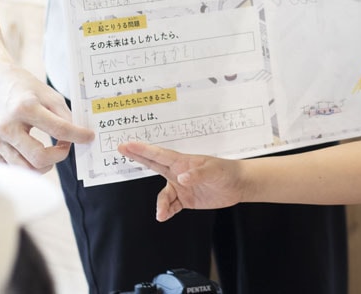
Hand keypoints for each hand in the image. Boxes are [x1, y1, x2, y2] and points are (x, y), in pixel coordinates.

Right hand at [0, 64, 93, 172]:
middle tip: (66, 145)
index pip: (59, 129)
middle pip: (39, 157)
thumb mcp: (48, 93)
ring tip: (51, 151)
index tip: (89, 137)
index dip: (79, 136)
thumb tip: (79, 135)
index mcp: (24, 108)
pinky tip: (34, 153)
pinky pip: (13, 168)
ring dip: (45, 164)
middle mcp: (7, 127)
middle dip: (60, 155)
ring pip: (26, 168)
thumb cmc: (23, 87)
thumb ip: (64, 114)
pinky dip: (28, 165)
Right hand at [117, 142, 243, 220]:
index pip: (159, 155)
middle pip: (154, 165)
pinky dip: (166, 211)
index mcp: (183, 162)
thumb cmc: (226, 172)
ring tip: (162, 213)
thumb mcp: (214, 171)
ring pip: (163, 195)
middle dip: (138, 157)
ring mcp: (181, 186)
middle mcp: (178, 173)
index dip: (142, 150)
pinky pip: (171, 206)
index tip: (127, 144)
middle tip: (122, 148)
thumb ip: (197, 174)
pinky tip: (164, 216)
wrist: (238, 185)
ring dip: (160, 204)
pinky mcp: (186, 199)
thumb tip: (181, 179)